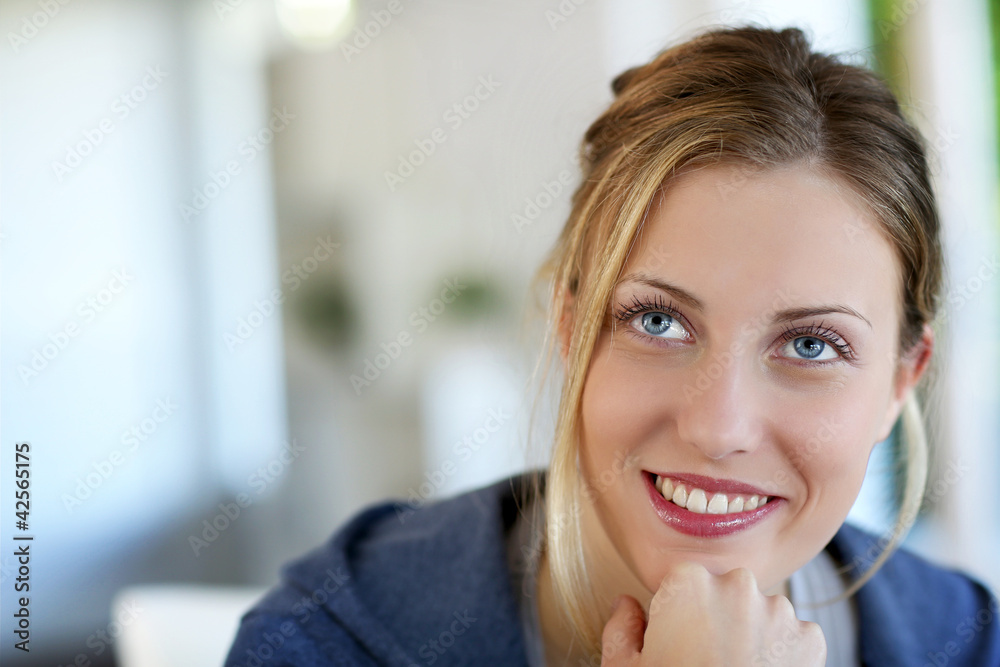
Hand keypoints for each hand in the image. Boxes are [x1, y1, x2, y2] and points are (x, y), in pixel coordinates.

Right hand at [600, 561, 825, 665]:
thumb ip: (621, 628)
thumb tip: (625, 604)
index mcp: (687, 582)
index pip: (682, 583)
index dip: (677, 614)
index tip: (676, 643)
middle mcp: (737, 584)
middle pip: (724, 593)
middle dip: (718, 619)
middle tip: (705, 662)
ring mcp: (778, 611)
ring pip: (761, 613)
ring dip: (751, 635)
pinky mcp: (810, 640)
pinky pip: (793, 638)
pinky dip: (782, 655)